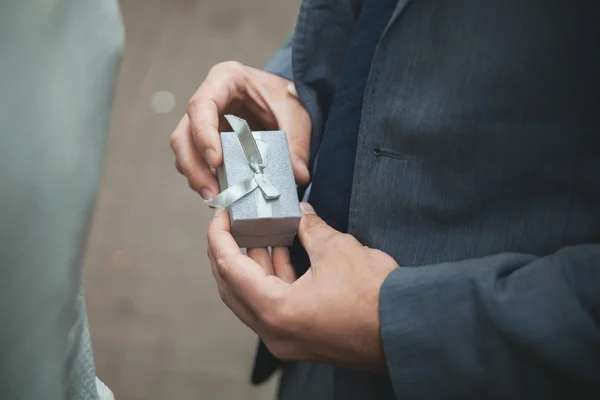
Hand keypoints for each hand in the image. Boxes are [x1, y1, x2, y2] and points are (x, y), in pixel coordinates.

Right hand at [170, 61, 310, 198]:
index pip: (201, 106)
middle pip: (184, 134)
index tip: (216, 162)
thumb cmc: (285, 97)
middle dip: (195, 167)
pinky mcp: (206, 142)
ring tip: (217, 199)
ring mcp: (203, 122)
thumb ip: (296, 143)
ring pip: (184, 152)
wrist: (285, 99)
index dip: (204, 135)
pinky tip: (221, 194)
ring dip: (196, 177)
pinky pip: (196, 162)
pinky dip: (205, 179)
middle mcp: (207, 100)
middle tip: (213, 193)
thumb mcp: (296, 114)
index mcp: (225, 79)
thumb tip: (299, 176)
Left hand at [207, 203, 398, 371]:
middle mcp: (274, 332)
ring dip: (255, 264)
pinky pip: (274, 306)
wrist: (406, 332)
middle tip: (233, 224)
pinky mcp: (302, 338)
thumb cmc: (374, 299)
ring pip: (254, 297)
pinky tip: (283, 253)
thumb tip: (300, 214)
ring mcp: (287, 339)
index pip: (230, 269)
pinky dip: (274, 279)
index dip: (220, 237)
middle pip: (234, 287)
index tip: (220, 215)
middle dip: (231, 251)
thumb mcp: (337, 250)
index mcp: (275, 311)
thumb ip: (310, 229)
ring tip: (261, 232)